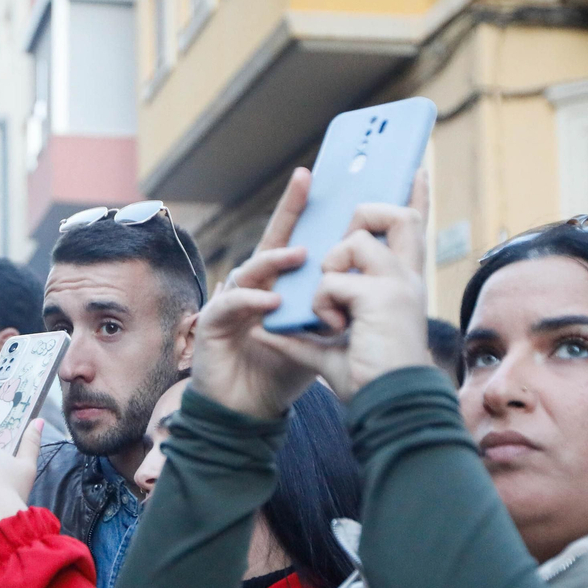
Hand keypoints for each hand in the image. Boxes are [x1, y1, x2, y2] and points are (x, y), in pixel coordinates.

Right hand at [190, 170, 319, 417]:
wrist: (247, 412)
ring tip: (302, 256)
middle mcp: (254, 285)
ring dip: (277, 261)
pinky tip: (272, 302)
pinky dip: (253, 301)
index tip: (321, 176)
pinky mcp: (213, 324)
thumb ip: (334, 309)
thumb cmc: (279, 371)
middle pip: (272, 240)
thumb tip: (373, 283)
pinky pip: (232, 304)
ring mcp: (232, 301)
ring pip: (252, 269)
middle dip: (288, 209)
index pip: (296, 240)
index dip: (305, 210)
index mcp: (279, 285)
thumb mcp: (317, 337)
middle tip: (305, 179)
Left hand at [260, 170, 431, 400]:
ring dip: (330, 272)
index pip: (413, 230)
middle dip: (364, 217)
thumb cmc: (371, 381)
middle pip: (395, 215)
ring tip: (331, 309)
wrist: (390, 407)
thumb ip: (308, 327)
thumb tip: (265, 324)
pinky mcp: (382, 295)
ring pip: (353, 242)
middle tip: (339, 256)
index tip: (417, 168)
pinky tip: (334, 328)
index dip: (416, 197)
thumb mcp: (337, 344)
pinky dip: (322, 304)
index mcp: (404, 285)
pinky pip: (333, 280)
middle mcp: (409, 278)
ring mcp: (399, 283)